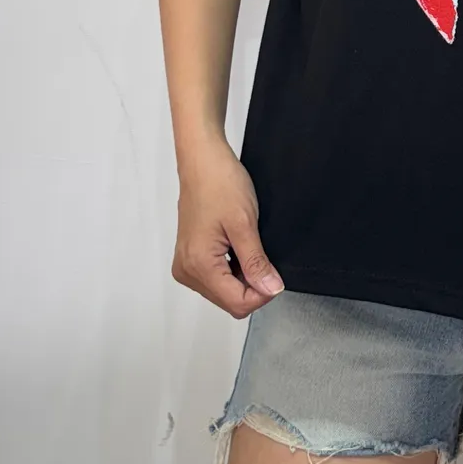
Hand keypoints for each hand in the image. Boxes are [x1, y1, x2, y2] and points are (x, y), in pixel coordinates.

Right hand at [172, 139, 283, 318]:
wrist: (203, 160)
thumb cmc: (219, 182)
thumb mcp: (245, 224)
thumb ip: (257, 262)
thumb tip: (271, 289)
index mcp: (198, 265)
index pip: (237, 303)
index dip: (263, 293)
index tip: (276, 273)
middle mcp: (187, 270)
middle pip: (230, 301)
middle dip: (253, 286)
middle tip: (263, 255)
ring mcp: (186, 265)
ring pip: (224, 291)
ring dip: (243, 277)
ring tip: (248, 246)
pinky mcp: (190, 257)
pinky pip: (216, 278)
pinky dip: (233, 270)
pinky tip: (239, 247)